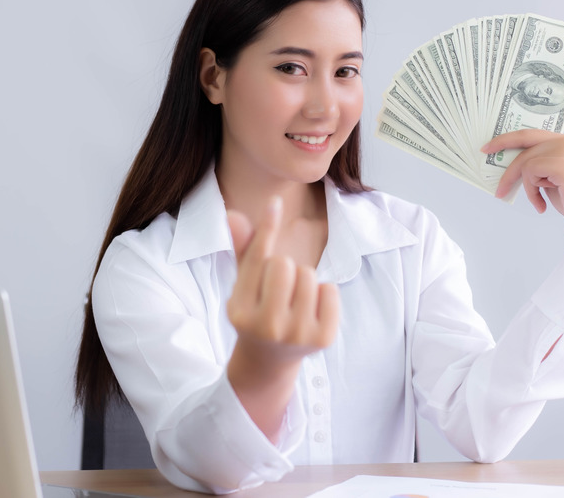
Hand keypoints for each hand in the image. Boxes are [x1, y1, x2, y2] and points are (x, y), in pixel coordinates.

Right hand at [224, 197, 339, 439]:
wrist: (270, 360)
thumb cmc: (256, 311)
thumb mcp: (244, 285)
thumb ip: (243, 251)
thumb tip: (233, 214)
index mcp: (240, 310)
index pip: (257, 260)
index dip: (267, 228)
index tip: (275, 202)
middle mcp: (266, 326)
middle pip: (285, 265)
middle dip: (284, 268)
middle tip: (279, 289)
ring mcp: (296, 335)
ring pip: (309, 275)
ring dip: (303, 280)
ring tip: (293, 299)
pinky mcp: (323, 339)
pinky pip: (330, 290)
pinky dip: (323, 293)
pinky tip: (310, 309)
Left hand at [481, 129, 563, 274]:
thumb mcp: (549, 177)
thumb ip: (535, 164)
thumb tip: (507, 161)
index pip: (530, 134)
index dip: (506, 139)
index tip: (487, 147)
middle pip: (523, 142)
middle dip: (503, 159)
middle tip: (492, 175)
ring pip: (525, 162)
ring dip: (527, 186)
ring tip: (537, 201)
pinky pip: (530, 173)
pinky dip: (531, 192)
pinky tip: (542, 206)